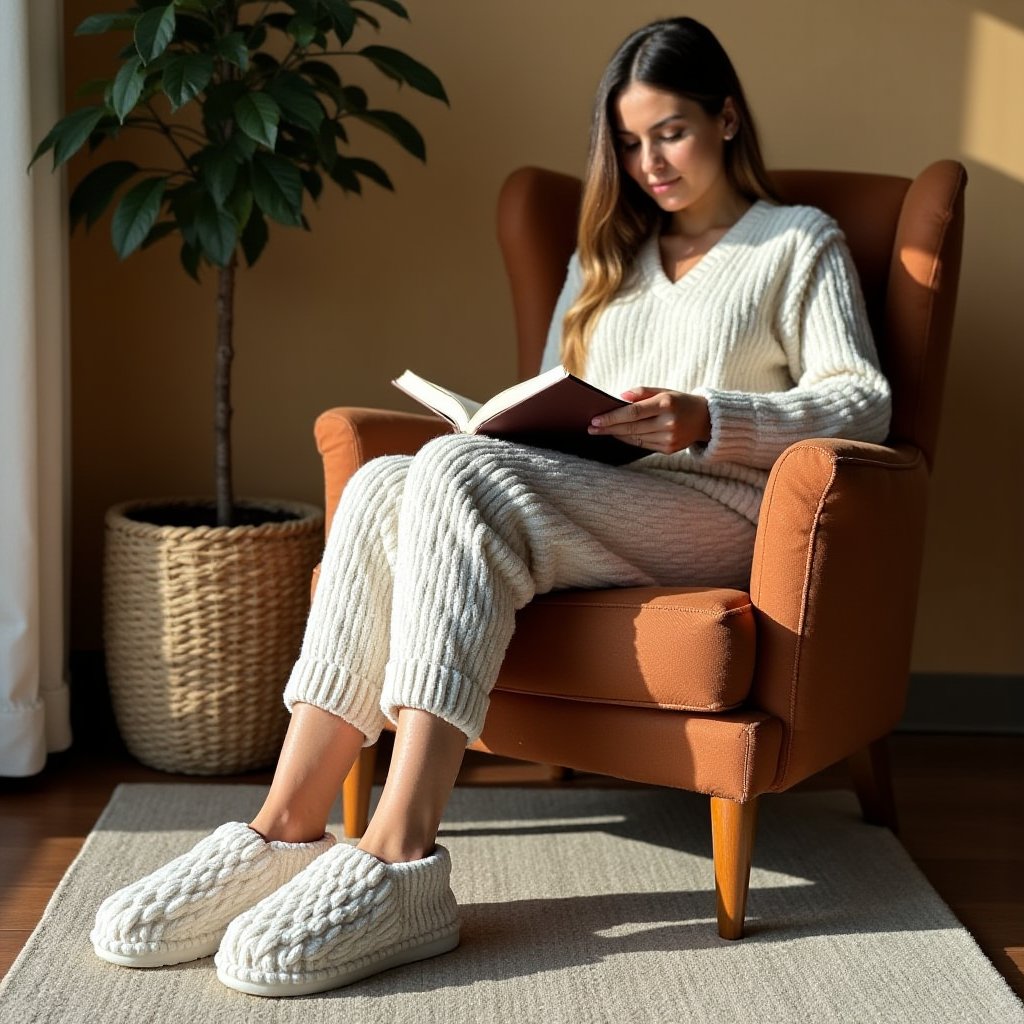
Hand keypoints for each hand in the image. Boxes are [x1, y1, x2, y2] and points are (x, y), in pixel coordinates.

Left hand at [587, 387, 711, 453]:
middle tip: (591, 428)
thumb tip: (619, 398)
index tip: (596, 420)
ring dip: (616, 435)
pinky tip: (618, 435)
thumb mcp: (664, 391)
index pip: (633, 413)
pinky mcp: (669, 450)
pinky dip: (629, 440)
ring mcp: (669, 439)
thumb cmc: (679, 401)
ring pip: (635, 438)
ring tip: (601, 431)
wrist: (706, 420)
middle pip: (631, 428)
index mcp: (666, 404)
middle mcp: (668, 423)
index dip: (612, 417)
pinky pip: (643, 445)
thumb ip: (642, 392)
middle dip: (609, 428)